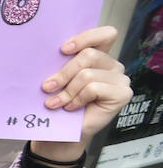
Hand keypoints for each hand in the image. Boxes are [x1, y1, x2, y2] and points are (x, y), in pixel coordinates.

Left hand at [35, 26, 130, 159]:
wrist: (61, 133)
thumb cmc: (58, 104)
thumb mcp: (58, 80)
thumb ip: (60, 64)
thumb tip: (44, 53)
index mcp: (99, 55)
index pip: (105, 34)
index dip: (85, 38)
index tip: (62, 49)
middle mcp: (112, 64)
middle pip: (88, 55)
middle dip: (63, 72)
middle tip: (47, 87)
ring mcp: (120, 79)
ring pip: (87, 74)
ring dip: (66, 90)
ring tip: (54, 103)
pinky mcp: (122, 93)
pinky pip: (93, 88)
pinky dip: (77, 99)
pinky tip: (71, 108)